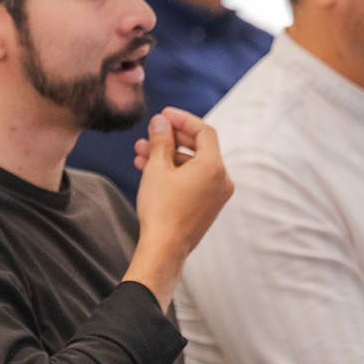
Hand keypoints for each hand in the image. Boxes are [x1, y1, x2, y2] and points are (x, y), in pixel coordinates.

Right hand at [124, 109, 232, 304]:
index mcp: (214, 167)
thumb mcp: (157, 168)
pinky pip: (194, 181)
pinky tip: (150, 171)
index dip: (182, 120)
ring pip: (192, 166)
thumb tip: (161, 121)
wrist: (164, 249)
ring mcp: (217, 195)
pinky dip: (175, 173)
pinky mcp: (208, 206)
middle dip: (171, 139)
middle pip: (198, 148)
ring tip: (141, 154)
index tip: (164, 115)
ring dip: (168, 157)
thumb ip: (161, 140)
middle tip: (149, 134)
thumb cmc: (160, 209)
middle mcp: (222, 179)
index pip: (203, 131)